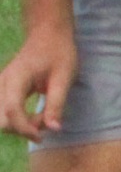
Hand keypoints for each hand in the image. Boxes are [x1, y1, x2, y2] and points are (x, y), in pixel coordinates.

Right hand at [0, 25, 75, 139]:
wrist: (48, 35)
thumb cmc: (58, 53)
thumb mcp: (64, 78)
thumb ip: (56, 104)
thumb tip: (53, 129)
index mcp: (16, 78)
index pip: (12, 111)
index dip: (25, 128)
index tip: (42, 136)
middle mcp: (2, 83)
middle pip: (1, 118)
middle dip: (21, 129)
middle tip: (45, 123)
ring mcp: (0, 86)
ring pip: (0, 117)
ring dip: (20, 125)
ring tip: (42, 119)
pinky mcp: (4, 90)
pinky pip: (4, 111)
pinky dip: (17, 119)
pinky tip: (35, 117)